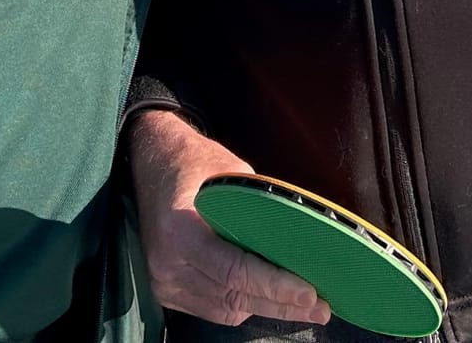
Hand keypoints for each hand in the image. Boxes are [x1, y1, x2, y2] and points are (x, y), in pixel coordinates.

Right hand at [125, 109, 331, 326]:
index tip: (310, 292)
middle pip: (234, 296)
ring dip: (266, 308)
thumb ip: (256, 207)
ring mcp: (163, 280)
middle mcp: (166, 262)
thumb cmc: (193, 161)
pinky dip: (242, 305)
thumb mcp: (230, 171)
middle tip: (321, 306)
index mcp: (179, 230)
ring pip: (226, 308)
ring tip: (304, 306)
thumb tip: (299, 236)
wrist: (150, 162)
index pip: (234, 271)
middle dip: (282, 304)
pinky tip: (269, 299)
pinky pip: (213, 308)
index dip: (275, 286)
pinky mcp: (165, 289)